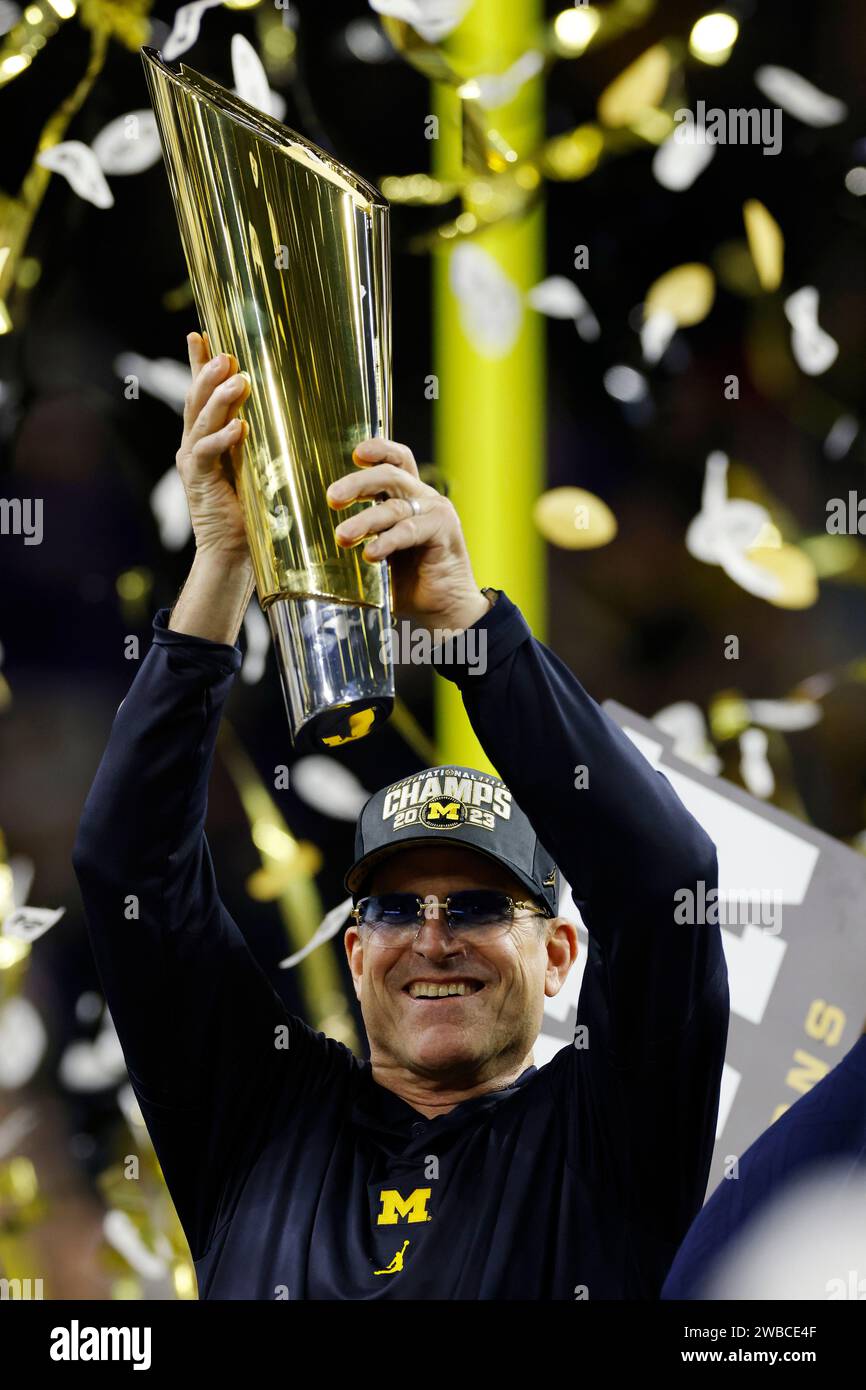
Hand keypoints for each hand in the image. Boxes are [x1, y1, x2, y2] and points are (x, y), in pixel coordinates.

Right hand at [176, 331, 251, 564]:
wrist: (233, 551)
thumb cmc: (250, 511)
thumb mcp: (255, 465)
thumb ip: (257, 440)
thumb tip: (279, 411)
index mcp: (204, 439)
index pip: (200, 395)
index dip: (197, 364)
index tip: (198, 335)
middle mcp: (192, 446)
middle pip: (196, 400)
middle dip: (208, 373)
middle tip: (227, 353)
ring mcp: (192, 463)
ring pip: (201, 421)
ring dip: (219, 399)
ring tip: (237, 379)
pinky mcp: (199, 482)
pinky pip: (208, 454)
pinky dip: (223, 438)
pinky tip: (239, 425)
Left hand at [326, 438, 489, 631]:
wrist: (445, 609)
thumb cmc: (410, 581)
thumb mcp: (380, 550)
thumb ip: (363, 535)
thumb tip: (318, 534)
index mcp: (408, 497)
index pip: (396, 461)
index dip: (378, 450)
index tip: (355, 453)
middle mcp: (423, 499)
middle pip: (390, 475)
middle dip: (358, 483)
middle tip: (332, 498)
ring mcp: (435, 513)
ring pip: (394, 507)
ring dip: (364, 521)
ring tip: (342, 536)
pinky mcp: (444, 532)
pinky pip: (409, 531)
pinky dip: (387, 541)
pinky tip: (370, 553)